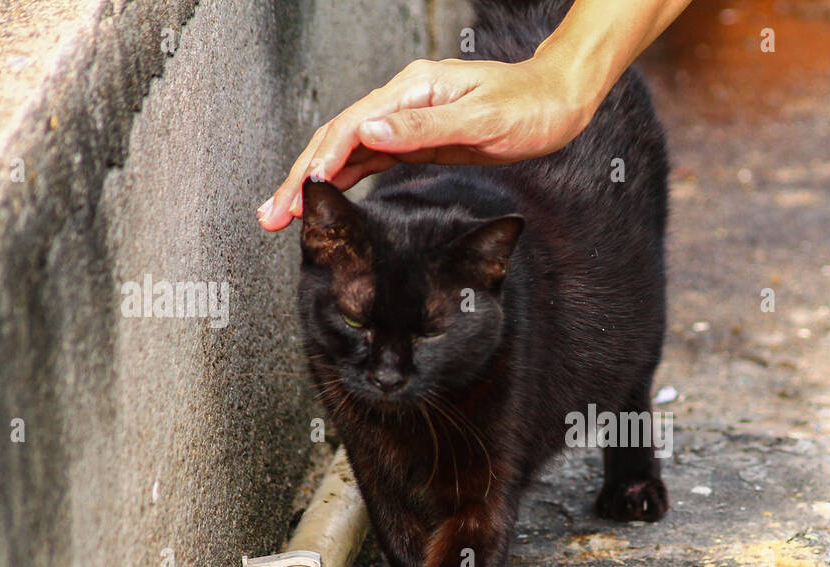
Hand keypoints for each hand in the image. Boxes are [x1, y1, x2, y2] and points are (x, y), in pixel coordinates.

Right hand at [257, 55, 594, 230]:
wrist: (557, 100)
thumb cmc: (528, 105)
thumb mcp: (480, 118)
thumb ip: (425, 129)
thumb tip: (373, 135)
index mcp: (413, 89)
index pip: (353, 127)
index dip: (323, 160)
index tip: (303, 192)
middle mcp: (403, 101)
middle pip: (338, 139)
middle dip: (302, 177)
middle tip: (272, 215)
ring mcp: (408, 121)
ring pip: (347, 152)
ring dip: (314, 183)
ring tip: (284, 215)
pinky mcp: (418, 139)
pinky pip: (370, 160)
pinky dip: (343, 179)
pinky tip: (324, 198)